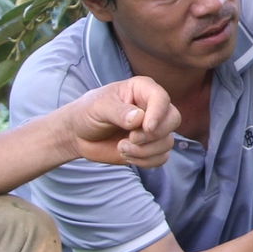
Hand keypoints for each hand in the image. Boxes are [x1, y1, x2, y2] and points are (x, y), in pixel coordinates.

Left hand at [66, 76, 181, 167]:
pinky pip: (161, 158)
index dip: (158, 113)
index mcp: (142, 90)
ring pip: (167, 142)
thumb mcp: (98, 107)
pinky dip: (144, 161)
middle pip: (173, 119)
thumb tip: (139, 119)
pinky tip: (126, 155)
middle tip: (131, 138)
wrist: (79, 135)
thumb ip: (118, 112)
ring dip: (144, 151)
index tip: (146, 127)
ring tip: (121, 147)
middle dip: (153, 135)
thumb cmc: (87, 113)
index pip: (161, 98)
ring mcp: (153, 129)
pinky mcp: (150, 148)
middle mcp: (152, 108)